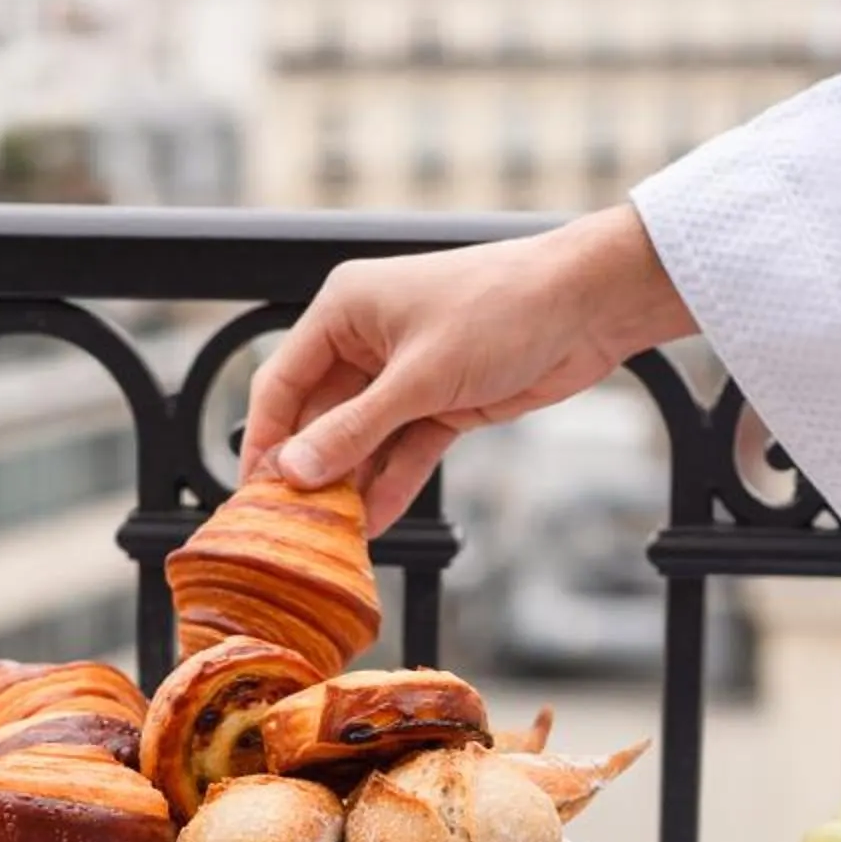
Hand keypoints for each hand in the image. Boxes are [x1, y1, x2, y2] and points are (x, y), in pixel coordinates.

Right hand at [241, 204, 695, 533]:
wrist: (587, 306)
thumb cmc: (502, 308)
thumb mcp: (419, 377)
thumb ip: (355, 428)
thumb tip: (296, 471)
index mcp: (344, 311)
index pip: (282, 381)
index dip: (266, 438)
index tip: (253, 492)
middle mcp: (366, 340)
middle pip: (319, 417)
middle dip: (311, 471)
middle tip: (295, 525)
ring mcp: (405, 375)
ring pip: (362, 440)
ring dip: (351, 485)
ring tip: (333, 535)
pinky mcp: (442, 403)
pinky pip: (403, 451)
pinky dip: (392, 483)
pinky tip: (376, 522)